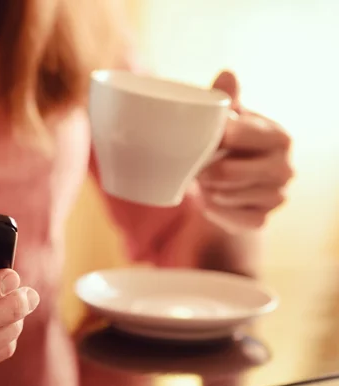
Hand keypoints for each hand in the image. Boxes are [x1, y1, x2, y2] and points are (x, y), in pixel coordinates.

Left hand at [198, 71, 292, 232]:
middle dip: (203, 170)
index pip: (239, 135)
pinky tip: (211, 199)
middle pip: (227, 173)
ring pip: (224, 196)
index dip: (213, 138)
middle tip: (195, 165)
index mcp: (278, 136)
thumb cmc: (230, 145)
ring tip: (204, 180)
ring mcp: (275, 196)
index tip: (200, 138)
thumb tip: (226, 74)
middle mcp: (284, 168)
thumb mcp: (229, 119)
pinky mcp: (261, 219)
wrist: (232, 183)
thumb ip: (227, 99)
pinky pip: (228, 218)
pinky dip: (213, 210)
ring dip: (206, 189)